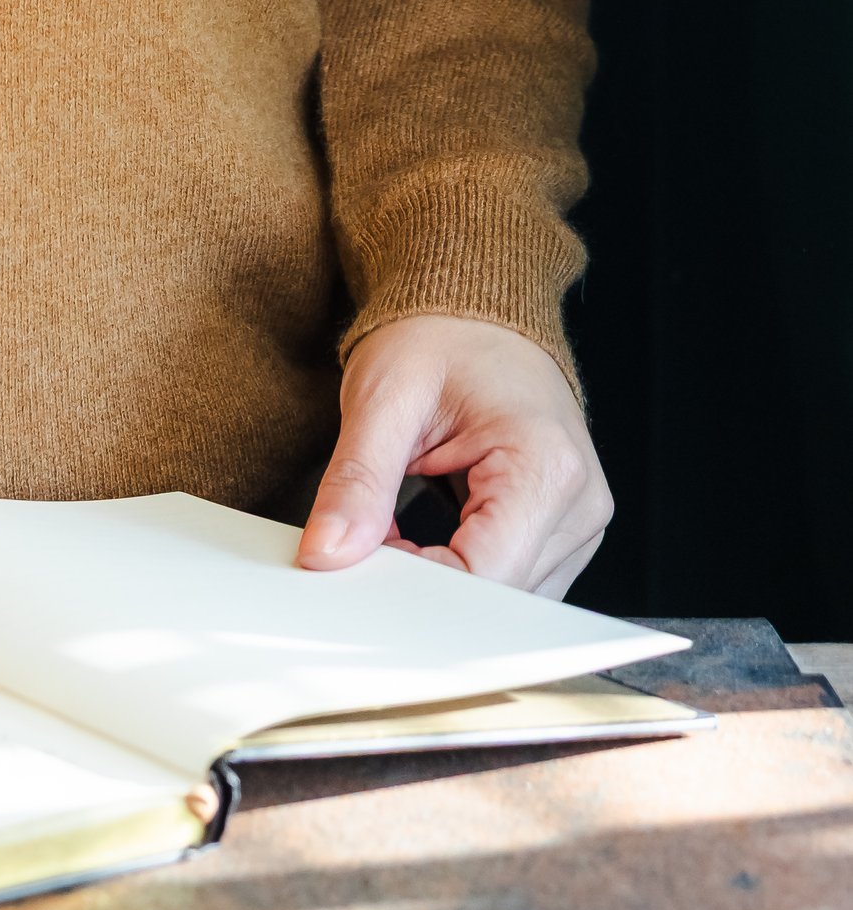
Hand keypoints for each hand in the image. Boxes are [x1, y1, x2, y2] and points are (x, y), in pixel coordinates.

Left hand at [297, 314, 610, 597]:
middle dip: (423, 588)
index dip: (414, 588)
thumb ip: (357, 481)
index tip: (356, 567)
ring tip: (391, 532)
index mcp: (548, 466)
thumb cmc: (438, 336)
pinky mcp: (562, 530)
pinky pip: (510, 581)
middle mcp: (581, 504)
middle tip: (362, 547)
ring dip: (440, 582)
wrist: (474, 309)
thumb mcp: (383, 397)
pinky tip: (420, 540)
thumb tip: (328, 553)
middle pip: (498, 597)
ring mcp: (579, 523)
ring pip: (504, 600)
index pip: (484, 577)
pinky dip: (458, 572)